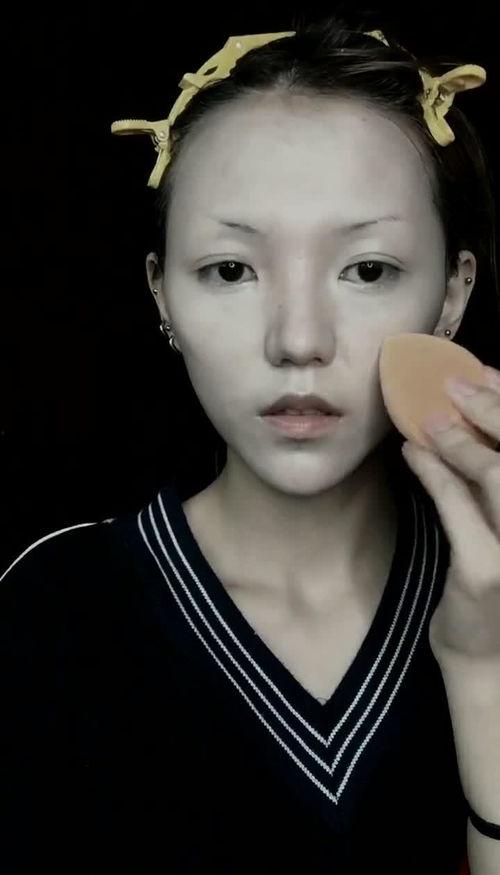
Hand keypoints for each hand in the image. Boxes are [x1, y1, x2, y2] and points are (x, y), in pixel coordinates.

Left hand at [401, 367, 499, 670]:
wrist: (490, 661)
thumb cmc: (498, 587)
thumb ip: (493, 481)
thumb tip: (466, 417)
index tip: (486, 373)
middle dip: (491, 408)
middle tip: (454, 382)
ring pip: (495, 474)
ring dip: (458, 437)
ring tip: (426, 415)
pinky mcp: (486, 569)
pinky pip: (456, 506)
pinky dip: (433, 472)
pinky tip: (412, 452)